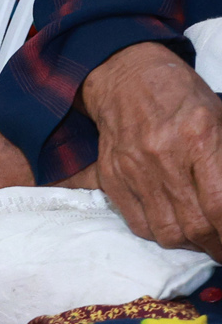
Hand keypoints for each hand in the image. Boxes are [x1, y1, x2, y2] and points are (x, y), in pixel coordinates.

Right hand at [83, 42, 221, 257]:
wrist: (124, 75)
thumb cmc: (180, 94)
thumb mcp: (218, 117)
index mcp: (198, 138)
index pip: (219, 206)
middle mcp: (163, 156)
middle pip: (194, 225)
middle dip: (214, 246)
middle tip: (221, 248)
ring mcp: (134, 167)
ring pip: (165, 231)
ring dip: (187, 243)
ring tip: (197, 239)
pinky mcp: (112, 174)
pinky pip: (136, 222)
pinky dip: (157, 233)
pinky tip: (169, 224)